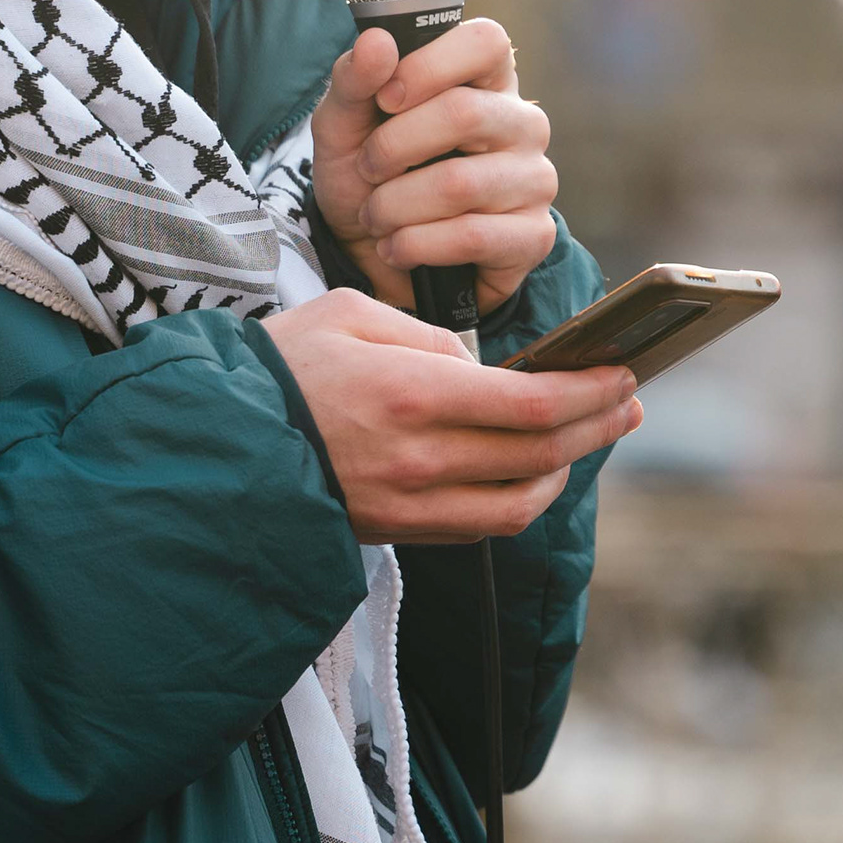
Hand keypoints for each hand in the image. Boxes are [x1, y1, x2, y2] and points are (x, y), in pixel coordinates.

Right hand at [255, 289, 638, 542]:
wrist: (213, 442)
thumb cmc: (279, 367)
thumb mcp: (349, 312)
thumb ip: (427, 335)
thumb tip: (478, 365)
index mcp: (412, 394)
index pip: (530, 405)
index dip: (589, 393)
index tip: (621, 374)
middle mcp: (420, 458)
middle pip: (540, 453)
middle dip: (597, 426)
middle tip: (629, 401)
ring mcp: (410, 503)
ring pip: (520, 501)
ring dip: (566, 468)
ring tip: (590, 435)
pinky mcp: (397, 531)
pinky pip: (482, 525)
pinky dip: (522, 497)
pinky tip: (535, 468)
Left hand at [312, 20, 559, 317]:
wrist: (374, 256)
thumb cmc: (370, 175)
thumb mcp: (344, 125)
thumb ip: (354, 80)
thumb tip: (377, 41)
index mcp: (486, 79)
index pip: (484, 41)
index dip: (428, 66)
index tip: (385, 99)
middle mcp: (524, 122)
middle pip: (464, 113)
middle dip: (393, 147)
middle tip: (367, 170)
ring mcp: (536, 179)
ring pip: (459, 184)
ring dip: (395, 206)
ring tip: (376, 217)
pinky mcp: (535, 235)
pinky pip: (471, 237)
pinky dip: (415, 245)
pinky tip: (397, 247)